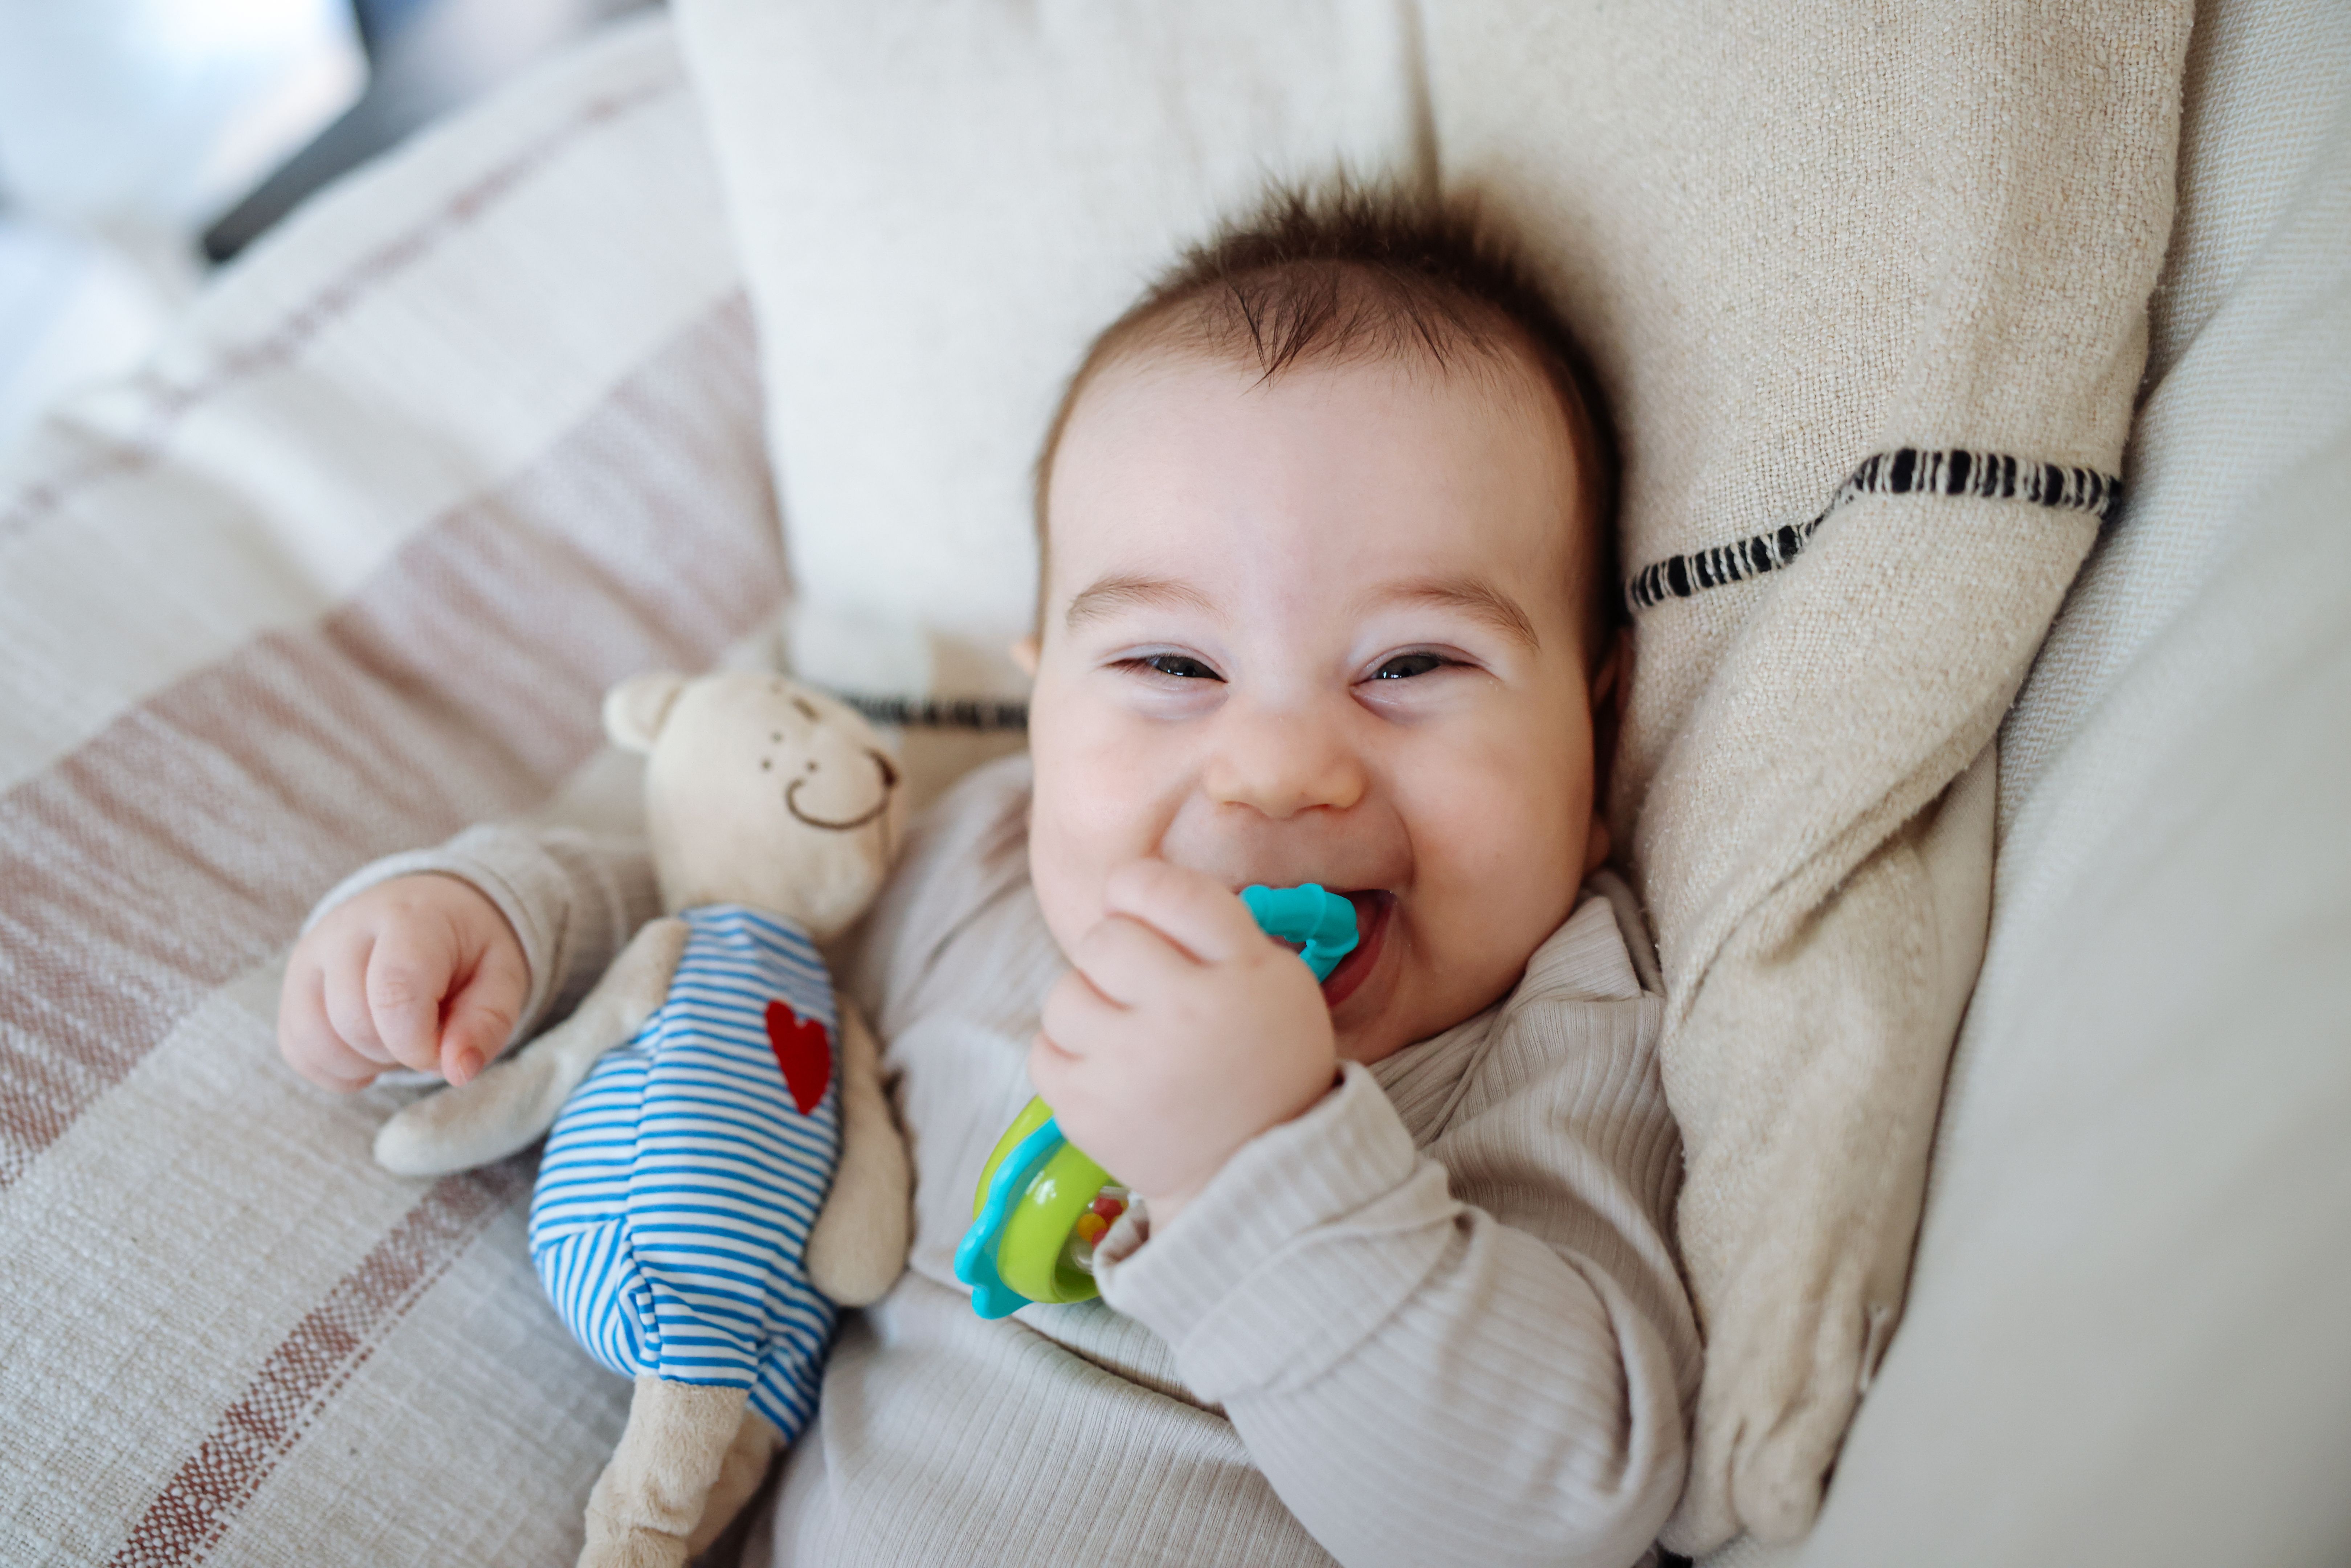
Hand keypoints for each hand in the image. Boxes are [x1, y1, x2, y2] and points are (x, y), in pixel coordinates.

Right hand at [278, 874, 527, 1091]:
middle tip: (428, 1033)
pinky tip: (369, 1048)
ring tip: (398, 1036)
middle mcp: (345, 929)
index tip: (443, 1050)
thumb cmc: (469, 948)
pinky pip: (296, 1049)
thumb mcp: (502, 977)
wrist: (430, 909)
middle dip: (397, 1051)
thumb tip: (458, 1070)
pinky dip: (335, 1068)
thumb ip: (487, 1023)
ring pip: (314, 1040)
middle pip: (353, 1022)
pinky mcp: (291, 984)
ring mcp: (310, 955)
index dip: (419, 1043)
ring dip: (363, 1063)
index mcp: (409, 918)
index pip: (394, 992)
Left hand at [1031, 860, 1338, 1226]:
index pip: (1169, 893)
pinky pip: (1042, 1049)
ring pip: (1064, 993)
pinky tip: (1107, 1070)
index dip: (1140, 886)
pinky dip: (1067, 1054)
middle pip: (1104, 939)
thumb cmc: (1263, 1063)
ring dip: (1087, 1005)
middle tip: (1140, 986)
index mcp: (1243, 976)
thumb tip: (1131, 884)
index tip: (1138, 901)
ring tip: (1126, 1036)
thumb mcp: (1276, 981)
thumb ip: (1214, 927)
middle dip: (1114, 953)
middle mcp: (1184, 1016)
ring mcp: (1129, 1067)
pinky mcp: (1087, 1111)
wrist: (1252, 1174)